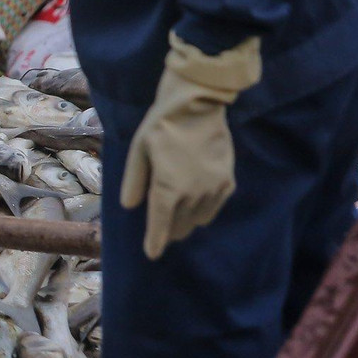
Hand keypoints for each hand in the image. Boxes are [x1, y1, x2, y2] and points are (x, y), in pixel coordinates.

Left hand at [120, 34, 261, 258]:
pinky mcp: (227, 181)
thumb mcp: (139, 151)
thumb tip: (130, 207)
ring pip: (197, 219)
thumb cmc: (162, 125)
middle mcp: (193, 194)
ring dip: (186, 220)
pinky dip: (204, 209)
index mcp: (168, 189)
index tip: (152, 254)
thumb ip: (135, 182)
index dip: (155, 242)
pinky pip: (214, 207)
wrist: (198, 104)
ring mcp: (213, 189)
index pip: (160, 226)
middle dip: (168, 229)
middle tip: (161, 226)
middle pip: (179, 226)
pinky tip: (196, 202)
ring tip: (177, 212)